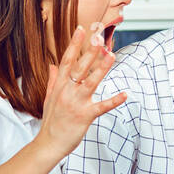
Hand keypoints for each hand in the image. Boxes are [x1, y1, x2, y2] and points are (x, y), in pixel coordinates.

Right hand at [36, 25, 127, 161]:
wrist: (49, 144)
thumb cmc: (51, 121)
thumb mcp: (49, 98)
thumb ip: (52, 80)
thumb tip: (53, 65)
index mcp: (60, 86)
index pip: (66, 60)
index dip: (74, 44)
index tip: (81, 29)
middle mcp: (67, 92)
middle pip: (79, 67)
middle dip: (89, 51)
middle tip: (99, 36)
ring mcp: (76, 103)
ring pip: (90, 82)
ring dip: (102, 69)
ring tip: (112, 55)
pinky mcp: (85, 116)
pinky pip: (102, 107)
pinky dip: (114, 101)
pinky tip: (125, 94)